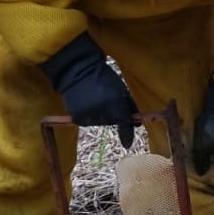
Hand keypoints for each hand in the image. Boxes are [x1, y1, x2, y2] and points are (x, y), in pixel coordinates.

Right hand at [39, 32, 135, 147]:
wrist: (78, 70)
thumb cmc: (104, 78)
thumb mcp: (121, 90)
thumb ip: (129, 107)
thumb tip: (136, 124)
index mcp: (115, 103)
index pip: (124, 123)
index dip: (127, 135)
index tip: (128, 144)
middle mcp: (102, 111)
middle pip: (111, 122)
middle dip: (112, 115)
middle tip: (106, 101)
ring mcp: (88, 115)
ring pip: (99, 122)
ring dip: (99, 115)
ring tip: (94, 100)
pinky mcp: (76, 116)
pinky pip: (86, 122)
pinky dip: (88, 115)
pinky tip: (86, 103)